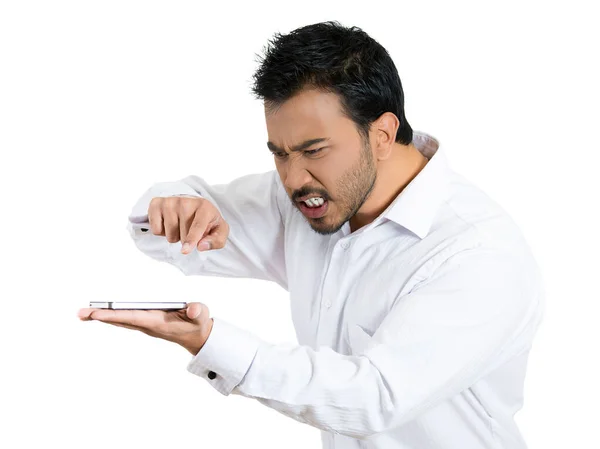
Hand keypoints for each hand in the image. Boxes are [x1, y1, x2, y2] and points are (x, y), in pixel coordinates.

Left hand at [77, 302, 212, 355]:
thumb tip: (192, 309)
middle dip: (101, 316)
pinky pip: (125, 319)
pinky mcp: (146, 324)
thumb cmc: (198, 323)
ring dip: (102, 317)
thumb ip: (197, 311)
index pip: (132, 317)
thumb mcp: (202, 315)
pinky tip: (102, 314)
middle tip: (80, 313)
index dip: (115, 315)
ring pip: (121, 320)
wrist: (198, 337)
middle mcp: (148, 326)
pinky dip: (112, 316)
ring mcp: (146, 326)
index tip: (97, 314)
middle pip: (121, 320)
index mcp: (158, 323)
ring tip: (83, 314)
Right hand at [148, 196, 229, 254]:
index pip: (197, 225)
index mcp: (204, 206)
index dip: (191, 239)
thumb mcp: (219, 231)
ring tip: (180, 226)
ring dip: (175, 236)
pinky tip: (168, 223)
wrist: (192, 205)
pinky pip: (156, 230)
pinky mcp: (156, 203)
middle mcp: (186, 201)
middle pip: (183, 234)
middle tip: (190, 230)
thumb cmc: (207, 221)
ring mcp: (170, 201)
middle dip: (186, 239)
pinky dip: (161, 232)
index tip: (185, 250)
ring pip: (169, 234)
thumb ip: (216, 241)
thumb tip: (201, 246)